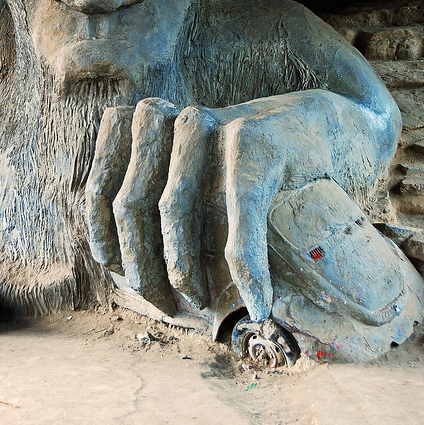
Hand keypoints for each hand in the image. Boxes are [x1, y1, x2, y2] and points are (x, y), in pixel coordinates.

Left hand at [86, 92, 348, 322]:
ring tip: (200, 302)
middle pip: (132, 203)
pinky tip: (258, 301)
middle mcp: (170, 120)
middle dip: (142, 266)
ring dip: (183, 268)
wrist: (321, 129)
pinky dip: (248, 265)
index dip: (105, 241)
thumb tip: (113, 266)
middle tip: (164, 304)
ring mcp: (212, 126)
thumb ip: (151, 201)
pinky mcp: (255, 144)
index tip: (124, 279)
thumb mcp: (192, 176)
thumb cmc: (248, 168)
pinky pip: (239, 212)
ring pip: (174, 207)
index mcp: (145, 125)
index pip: (102, 189)